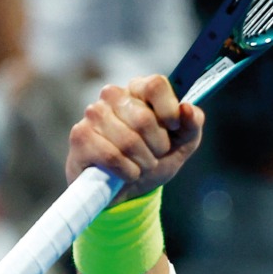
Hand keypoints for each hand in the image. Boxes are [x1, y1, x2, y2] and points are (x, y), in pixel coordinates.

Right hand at [66, 75, 203, 203]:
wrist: (130, 189)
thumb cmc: (156, 158)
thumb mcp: (183, 143)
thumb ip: (192, 124)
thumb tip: (187, 108)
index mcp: (140, 90)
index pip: (155, 84)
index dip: (169, 110)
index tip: (173, 128)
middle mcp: (113, 95)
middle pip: (144, 118)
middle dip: (158, 146)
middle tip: (155, 154)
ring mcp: (93, 114)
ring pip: (128, 140)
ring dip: (143, 161)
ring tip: (140, 164)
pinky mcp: (80, 136)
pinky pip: (111, 156)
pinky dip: (127, 171)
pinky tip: (127, 173)